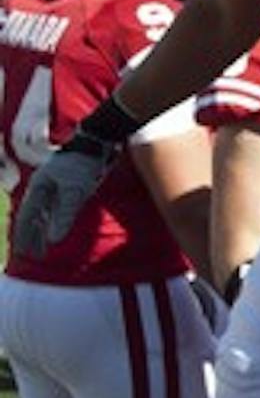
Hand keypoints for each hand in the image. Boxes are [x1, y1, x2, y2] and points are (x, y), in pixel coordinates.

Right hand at [13, 143, 115, 257]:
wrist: (99, 142)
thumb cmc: (84, 164)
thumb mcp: (74, 191)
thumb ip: (64, 215)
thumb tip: (54, 241)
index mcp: (38, 188)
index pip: (26, 218)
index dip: (23, 236)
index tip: (22, 253)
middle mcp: (44, 188)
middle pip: (34, 217)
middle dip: (32, 236)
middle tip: (32, 255)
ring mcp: (56, 186)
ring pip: (46, 213)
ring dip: (44, 230)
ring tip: (44, 247)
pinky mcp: (70, 185)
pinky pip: (58, 208)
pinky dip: (56, 221)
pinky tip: (58, 229)